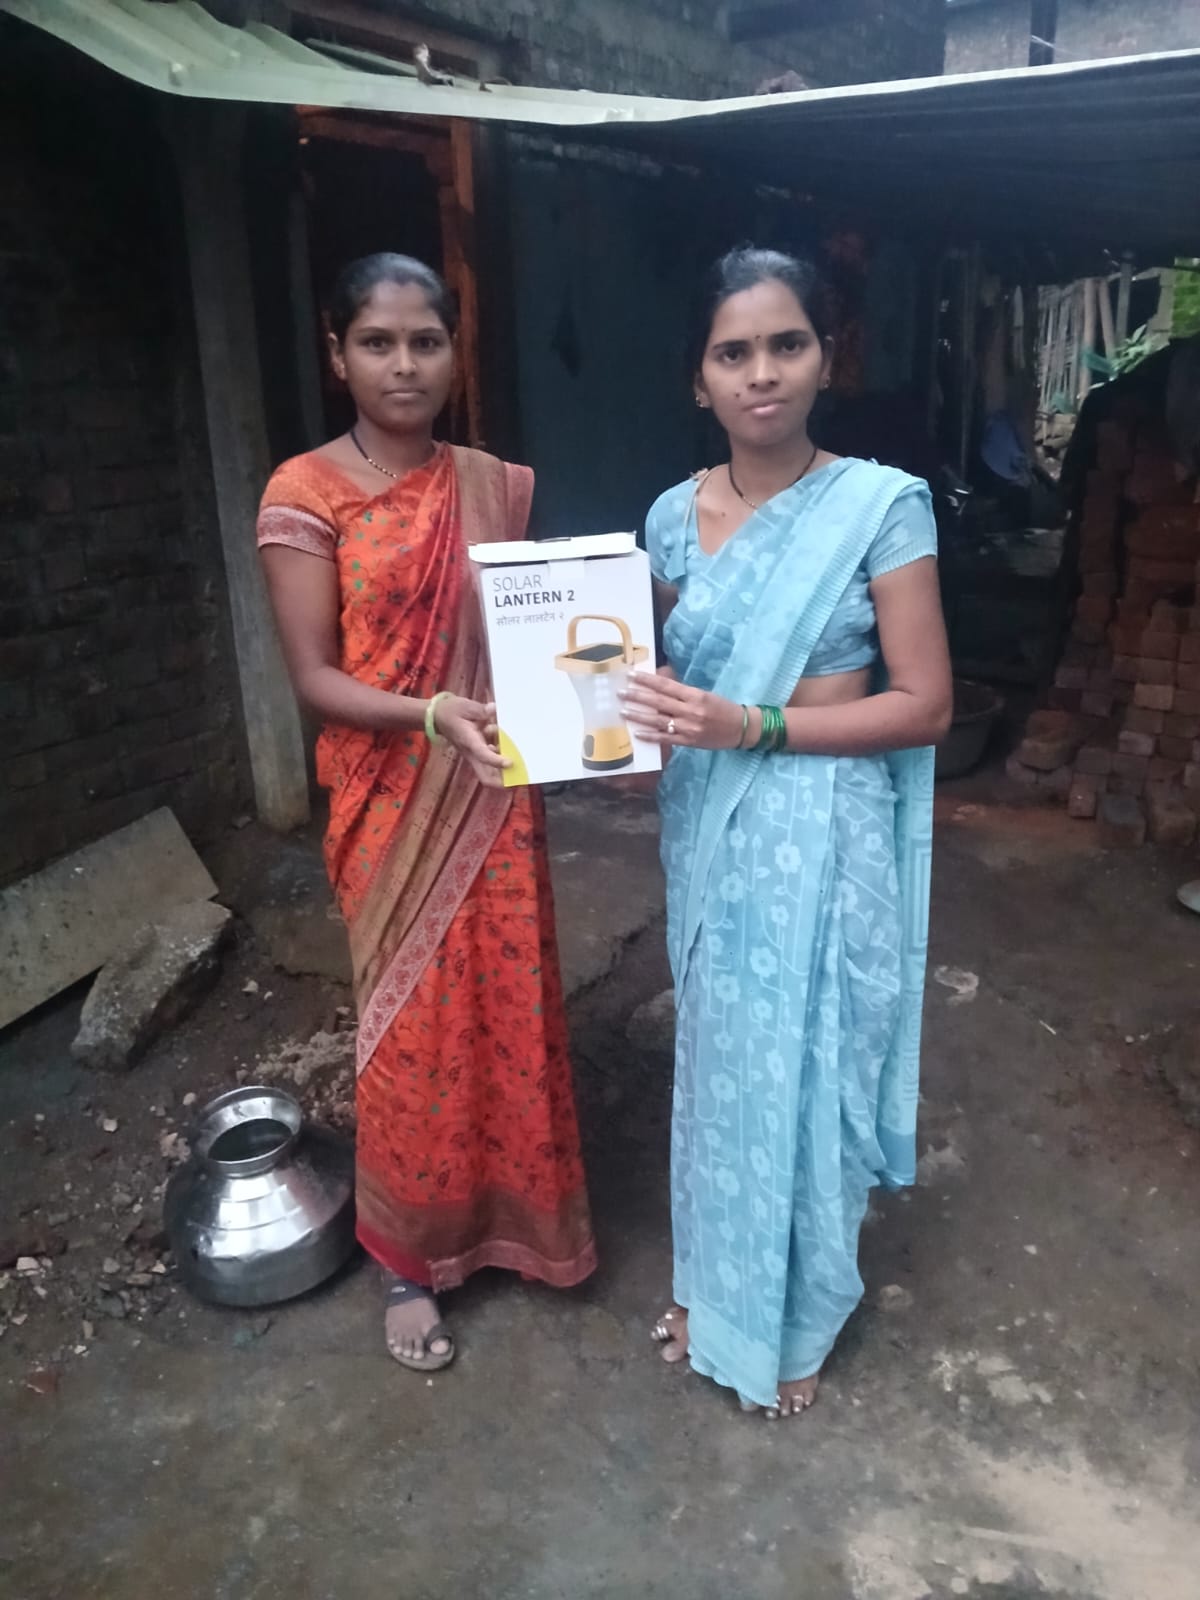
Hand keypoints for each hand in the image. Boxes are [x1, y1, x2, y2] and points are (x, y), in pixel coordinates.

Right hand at [434, 695, 509, 787]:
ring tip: (518, 757)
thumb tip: (494, 709)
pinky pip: (493, 762)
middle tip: (520, 778)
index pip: (482, 755)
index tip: (510, 762)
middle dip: (503, 782)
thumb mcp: (466, 707)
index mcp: (469, 741)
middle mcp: (473, 753)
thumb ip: (481, 710)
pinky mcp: (479, 752)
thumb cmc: (452, 711)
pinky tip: (509, 745)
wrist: (438, 716)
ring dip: (504, 770)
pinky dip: (502, 757)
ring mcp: (476, 755)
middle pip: (487, 777)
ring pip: (490, 772)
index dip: (496, 761)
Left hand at [620, 668, 744, 751]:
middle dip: (637, 696)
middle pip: (658, 702)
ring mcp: (689, 728)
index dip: (647, 680)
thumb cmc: (721, 708)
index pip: (666, 685)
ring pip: (658, 720)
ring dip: (639, 716)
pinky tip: (637, 733)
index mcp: (695, 695)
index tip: (631, 676)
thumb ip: (682, 690)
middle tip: (620, 692)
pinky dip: (651, 736)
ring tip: (623, 711)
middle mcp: (691, 711)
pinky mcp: (688, 742)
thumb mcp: (703, 694)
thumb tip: (660, 679)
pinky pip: (666, 739)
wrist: (740, 729)